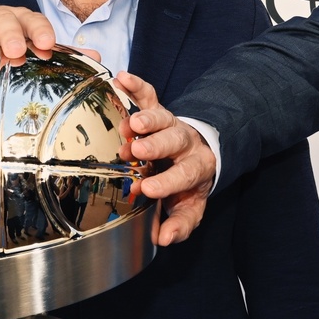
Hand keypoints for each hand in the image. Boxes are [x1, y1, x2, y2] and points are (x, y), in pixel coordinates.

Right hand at [115, 72, 213, 244]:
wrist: (198, 152)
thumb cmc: (189, 184)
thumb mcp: (190, 207)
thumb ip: (179, 223)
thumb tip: (162, 239)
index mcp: (197, 167)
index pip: (185, 174)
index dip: (167, 182)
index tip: (146, 189)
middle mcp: (186, 142)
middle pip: (174, 140)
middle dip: (156, 145)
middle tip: (137, 150)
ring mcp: (171, 124)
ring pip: (162, 117)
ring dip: (146, 120)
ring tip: (130, 125)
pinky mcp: (158, 109)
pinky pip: (149, 94)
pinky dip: (136, 85)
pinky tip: (120, 78)